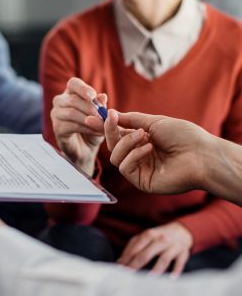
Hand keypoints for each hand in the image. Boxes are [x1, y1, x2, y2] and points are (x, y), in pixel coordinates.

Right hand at [50, 77, 106, 174]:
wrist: (86, 149)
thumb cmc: (93, 128)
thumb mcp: (100, 116)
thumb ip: (101, 106)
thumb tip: (102, 96)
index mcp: (71, 93)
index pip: (73, 83)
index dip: (82, 88)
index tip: (93, 95)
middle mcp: (60, 101)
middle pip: (72, 99)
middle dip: (90, 108)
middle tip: (103, 116)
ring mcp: (56, 115)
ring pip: (71, 113)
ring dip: (89, 119)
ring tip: (102, 126)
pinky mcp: (57, 128)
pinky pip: (71, 126)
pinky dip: (86, 129)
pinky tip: (96, 132)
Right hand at [87, 110, 210, 193]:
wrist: (201, 154)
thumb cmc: (183, 136)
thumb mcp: (154, 121)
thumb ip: (131, 120)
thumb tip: (111, 114)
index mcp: (142, 142)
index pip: (118, 135)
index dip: (105, 127)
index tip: (93, 117)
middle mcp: (138, 155)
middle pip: (112, 146)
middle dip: (110, 132)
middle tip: (111, 119)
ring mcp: (139, 169)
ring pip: (115, 157)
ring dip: (126, 143)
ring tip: (144, 136)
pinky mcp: (141, 181)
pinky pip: (125, 167)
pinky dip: (134, 155)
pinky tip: (148, 148)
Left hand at [117, 222, 192, 275]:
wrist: (181, 231)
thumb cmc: (159, 236)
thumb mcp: (146, 237)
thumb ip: (133, 246)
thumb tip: (120, 261)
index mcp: (149, 234)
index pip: (135, 248)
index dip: (127, 258)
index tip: (120, 268)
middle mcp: (161, 239)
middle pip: (146, 253)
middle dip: (136, 265)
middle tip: (129, 275)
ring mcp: (173, 246)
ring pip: (163, 259)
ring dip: (156, 270)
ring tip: (148, 280)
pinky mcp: (183, 253)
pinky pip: (179, 262)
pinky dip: (176, 271)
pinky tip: (171, 279)